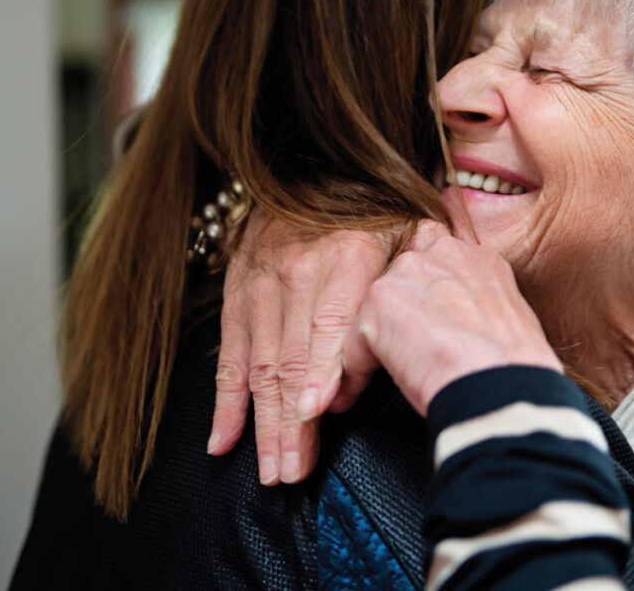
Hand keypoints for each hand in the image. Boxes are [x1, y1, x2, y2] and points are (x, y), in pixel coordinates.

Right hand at [209, 212, 388, 484]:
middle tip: (293, 469)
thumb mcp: (409, 225)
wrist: (310, 163)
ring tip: (271, 468)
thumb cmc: (376, 205)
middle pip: (291, 353)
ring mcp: (261, 280)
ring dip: (262, 421)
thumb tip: (392, 344)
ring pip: (259, 362)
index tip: (315, 412)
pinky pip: (229, 352)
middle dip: (290, 418)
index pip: (329, 319)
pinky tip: (224, 441)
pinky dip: (225, 400)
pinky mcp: (237, 290)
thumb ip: (409, 276)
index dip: (321, 368)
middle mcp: (298, 267)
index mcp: (347, 251)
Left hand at [342, 221, 562, 416]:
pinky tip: (365, 392)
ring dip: (376, 344)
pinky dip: (356, 369)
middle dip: (397, 318)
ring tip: (384, 378)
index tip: (428, 330)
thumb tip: (461, 326)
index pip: (435, 263)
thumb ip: (476, 307)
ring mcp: (408, 274)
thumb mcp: (509, 321)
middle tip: (407, 357)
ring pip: (374, 311)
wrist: (504, 392)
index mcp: (477, 258)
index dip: (426, 299)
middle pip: (399, 282)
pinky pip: (353, 341)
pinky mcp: (380, 302)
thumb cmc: (514, 374)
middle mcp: (442, 252)